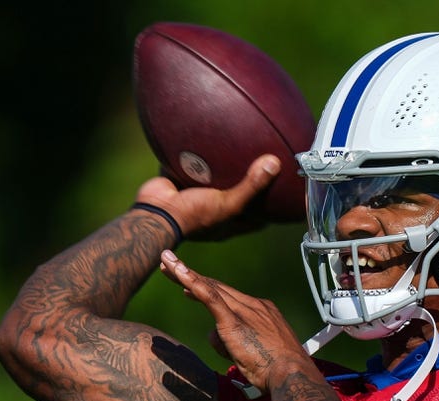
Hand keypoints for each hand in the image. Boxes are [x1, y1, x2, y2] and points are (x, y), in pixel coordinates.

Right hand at [135, 154, 281, 240]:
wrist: (155, 212)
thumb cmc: (193, 216)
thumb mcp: (228, 203)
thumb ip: (251, 186)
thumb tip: (275, 163)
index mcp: (227, 223)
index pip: (256, 219)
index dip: (270, 210)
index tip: (283, 196)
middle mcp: (213, 211)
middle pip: (236, 196)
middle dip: (248, 184)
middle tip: (264, 166)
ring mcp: (196, 197)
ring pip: (214, 180)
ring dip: (223, 168)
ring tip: (238, 149)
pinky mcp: (180, 183)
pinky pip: (192, 167)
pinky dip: (198, 156)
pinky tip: (208, 139)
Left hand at [158, 250, 311, 392]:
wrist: (291, 373)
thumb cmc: (278, 371)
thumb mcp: (259, 353)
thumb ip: (241, 345)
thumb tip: (227, 346)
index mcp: (262, 311)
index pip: (228, 296)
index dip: (206, 287)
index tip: (188, 285)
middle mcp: (253, 305)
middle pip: (215, 287)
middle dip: (189, 275)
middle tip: (168, 262)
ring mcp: (243, 311)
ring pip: (209, 288)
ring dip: (184, 274)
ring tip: (166, 264)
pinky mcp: (233, 321)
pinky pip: (210, 297)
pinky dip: (194, 283)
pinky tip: (179, 273)